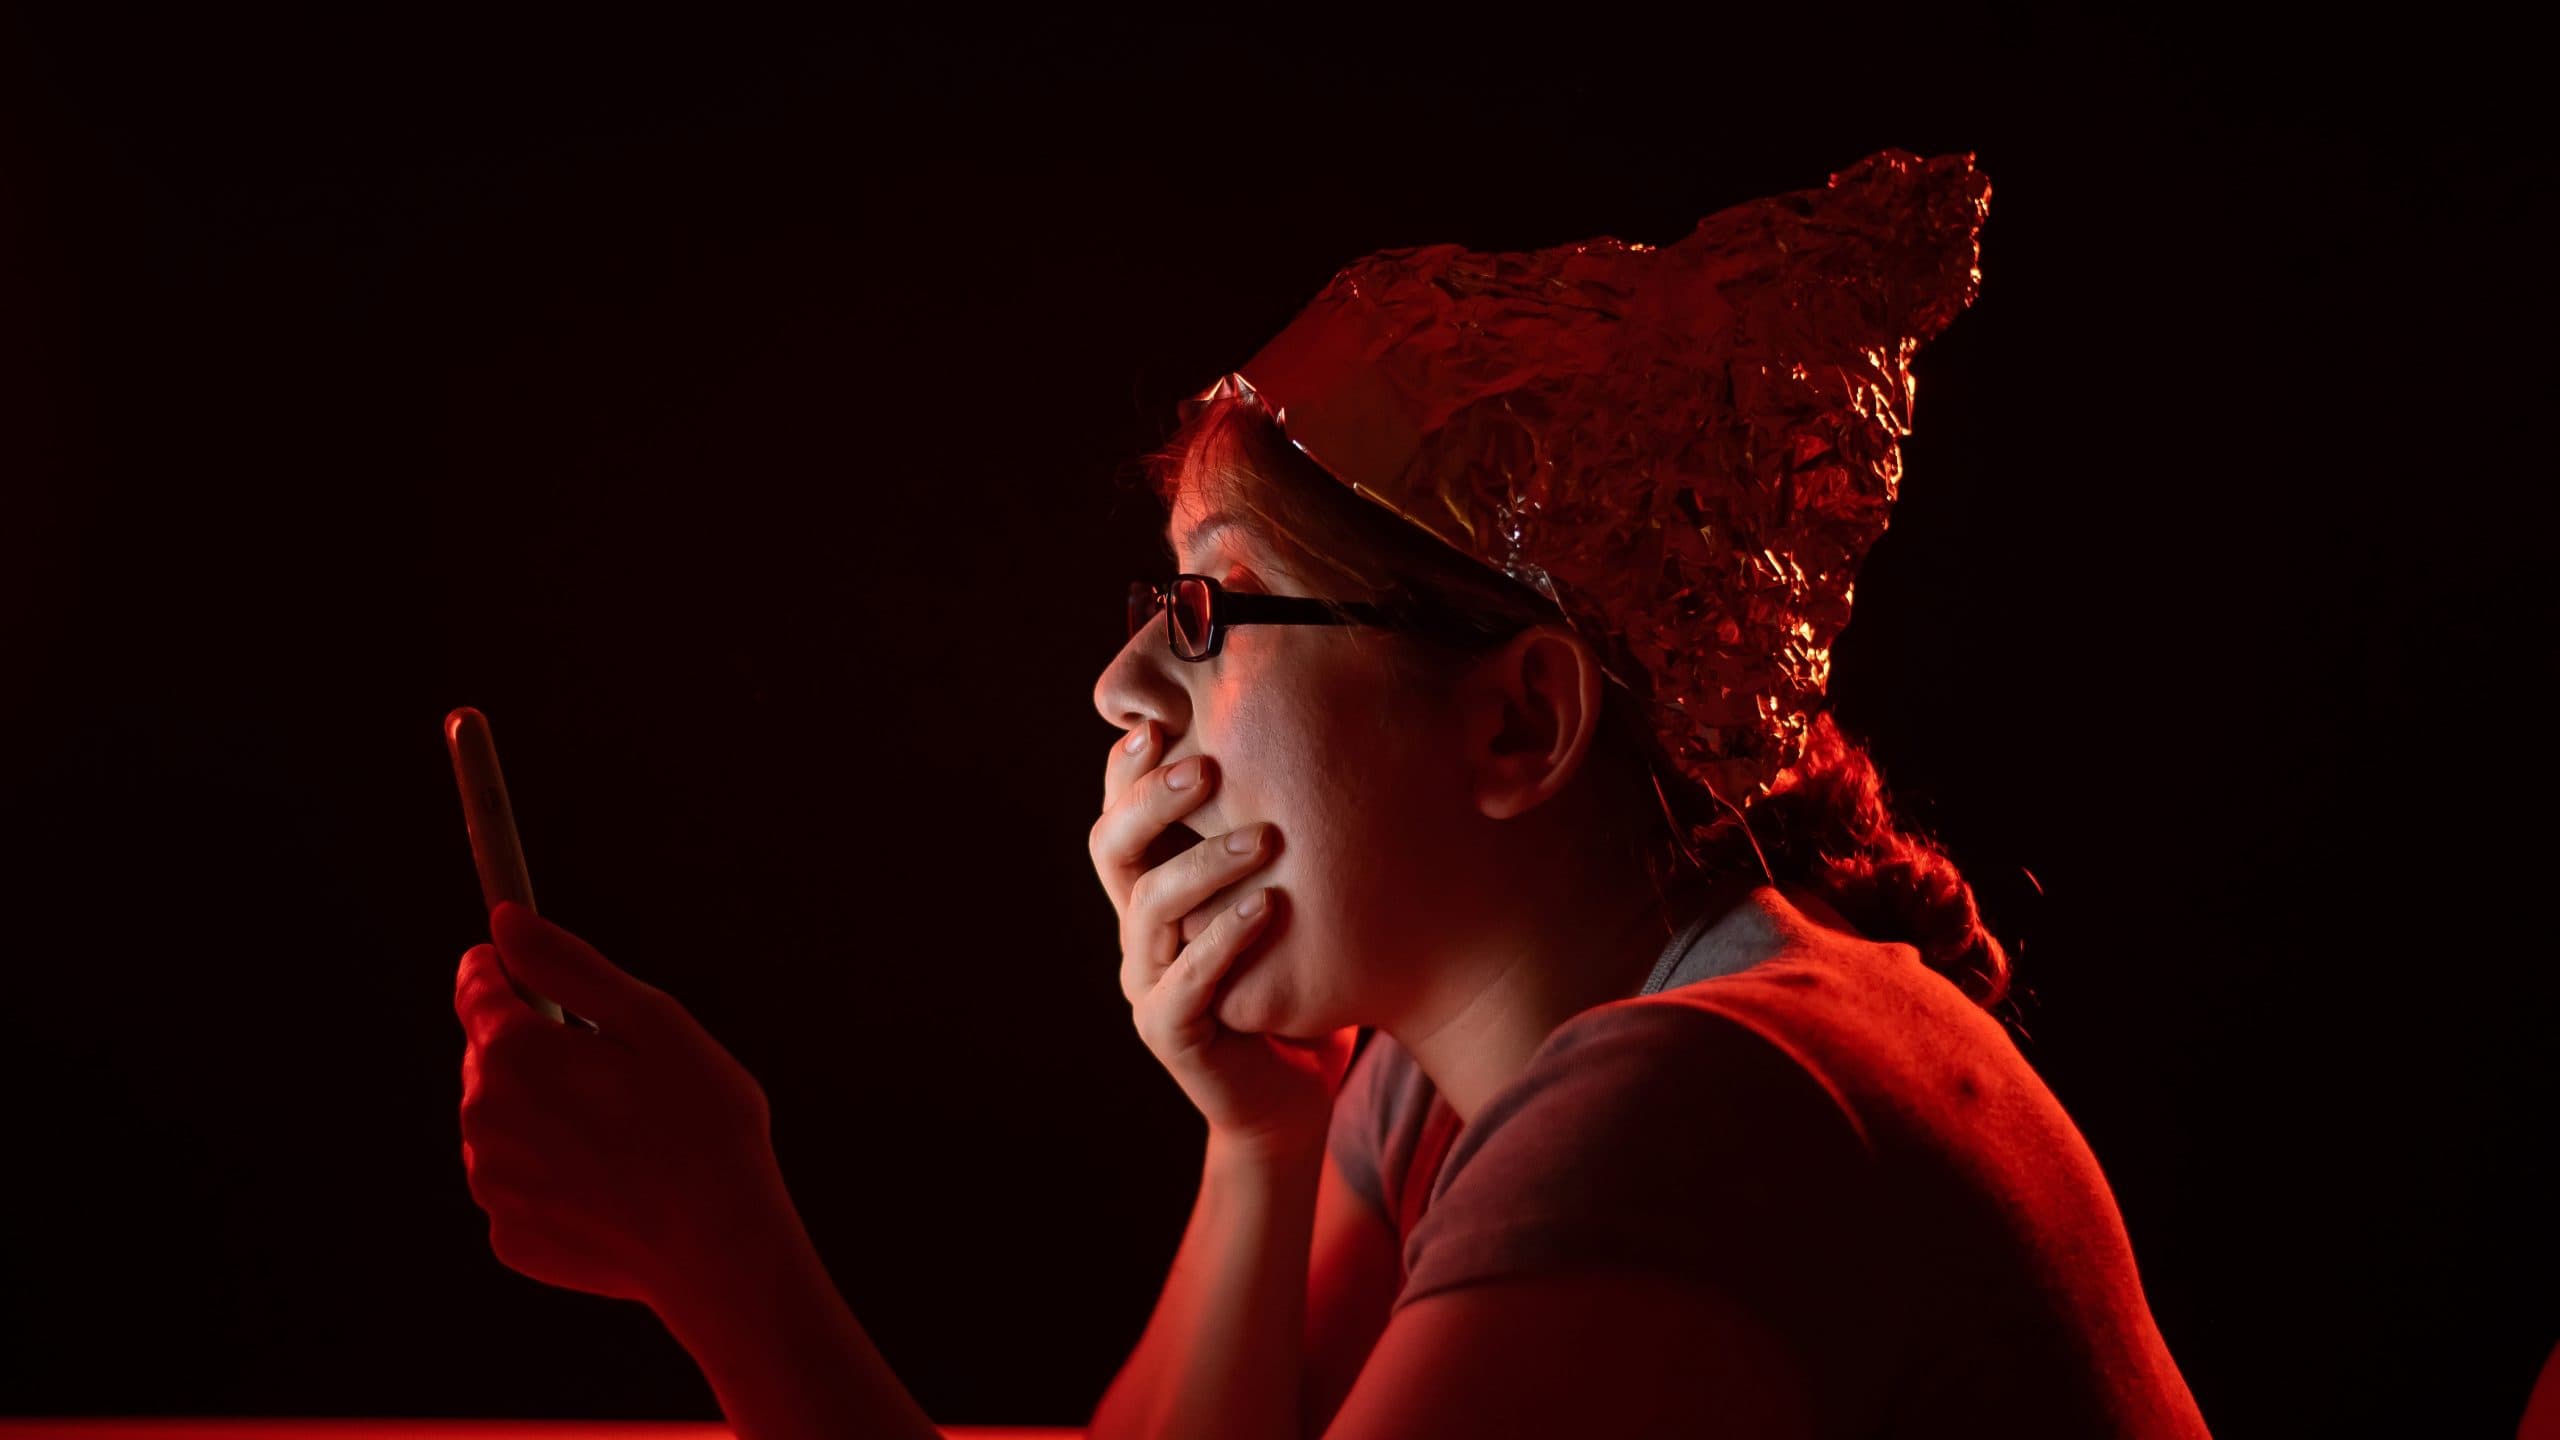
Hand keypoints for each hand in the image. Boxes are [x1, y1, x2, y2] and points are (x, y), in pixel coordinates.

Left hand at [453, 902, 786, 1311]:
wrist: (721, 1251)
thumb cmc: (704, 1126)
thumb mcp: (653, 1022)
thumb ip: (570, 966)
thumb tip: (504, 922)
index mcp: (516, 1053)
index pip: (476, 985)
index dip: (505, 968)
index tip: (532, 969)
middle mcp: (483, 1118)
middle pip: (489, 1055)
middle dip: (538, 1050)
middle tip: (617, 1073)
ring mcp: (492, 1185)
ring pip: (503, 1121)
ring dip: (544, 1114)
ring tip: (621, 1135)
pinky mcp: (509, 1237)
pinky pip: (520, 1184)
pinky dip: (555, 1176)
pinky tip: (610, 1187)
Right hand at [1090, 722, 1354, 1158]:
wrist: (1296, 1091)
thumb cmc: (1298, 980)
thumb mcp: (1285, 892)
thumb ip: (1278, 832)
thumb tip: (1324, 734)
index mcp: (1154, 888)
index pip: (1120, 811)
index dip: (1129, 766)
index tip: (1165, 716)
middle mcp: (1139, 930)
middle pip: (1111, 848)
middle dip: (1152, 800)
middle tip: (1205, 766)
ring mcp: (1148, 983)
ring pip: (1147, 909)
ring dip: (1203, 864)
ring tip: (1264, 839)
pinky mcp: (1171, 1034)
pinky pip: (1183, 983)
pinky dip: (1224, 941)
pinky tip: (1268, 907)